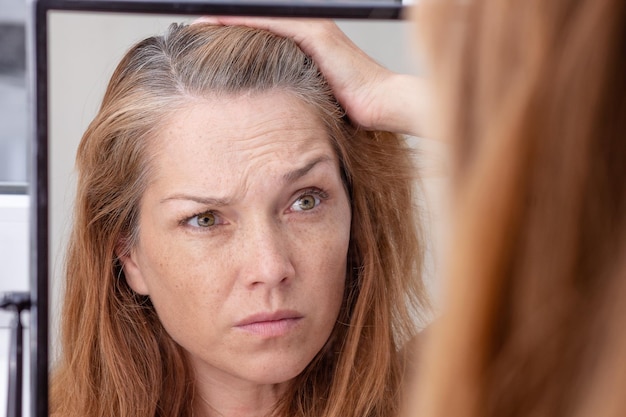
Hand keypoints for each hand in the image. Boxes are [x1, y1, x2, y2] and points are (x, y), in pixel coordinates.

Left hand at [195, 17, 427, 135]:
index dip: (230, 31)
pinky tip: (217, 21)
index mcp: (305, 44)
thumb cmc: (353, 109)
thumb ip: (289, 96)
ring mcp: (312, 28)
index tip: (201, 40)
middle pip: (256, 18)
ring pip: (259, 14)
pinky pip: (271, 20)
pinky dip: (243, 19)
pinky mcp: (315, 34)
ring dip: (227, 16)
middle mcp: (307, 29)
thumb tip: (264, 113)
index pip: (259, 30)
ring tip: (197, 21)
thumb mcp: (310, 101)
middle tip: (192, 29)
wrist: (382, 104)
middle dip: (223, 21)